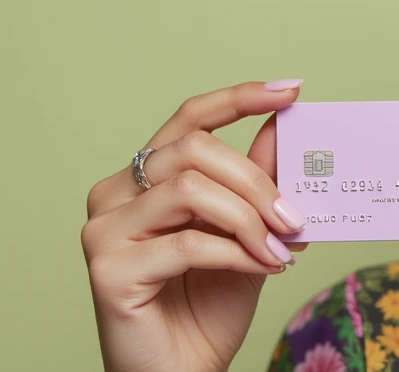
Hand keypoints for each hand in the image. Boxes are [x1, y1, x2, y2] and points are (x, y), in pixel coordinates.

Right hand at [82, 80, 311, 371]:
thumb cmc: (207, 308)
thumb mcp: (248, 234)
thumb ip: (259, 182)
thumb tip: (286, 126)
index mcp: (146, 178)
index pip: (189, 118)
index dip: (239, 97)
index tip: (291, 90)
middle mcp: (116, 193)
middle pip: (195, 150)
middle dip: (256, 181)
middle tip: (294, 218)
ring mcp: (104, 230)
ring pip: (190, 190)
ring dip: (249, 218)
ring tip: (279, 249)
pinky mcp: (107, 270)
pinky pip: (187, 243)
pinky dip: (237, 253)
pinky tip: (262, 267)